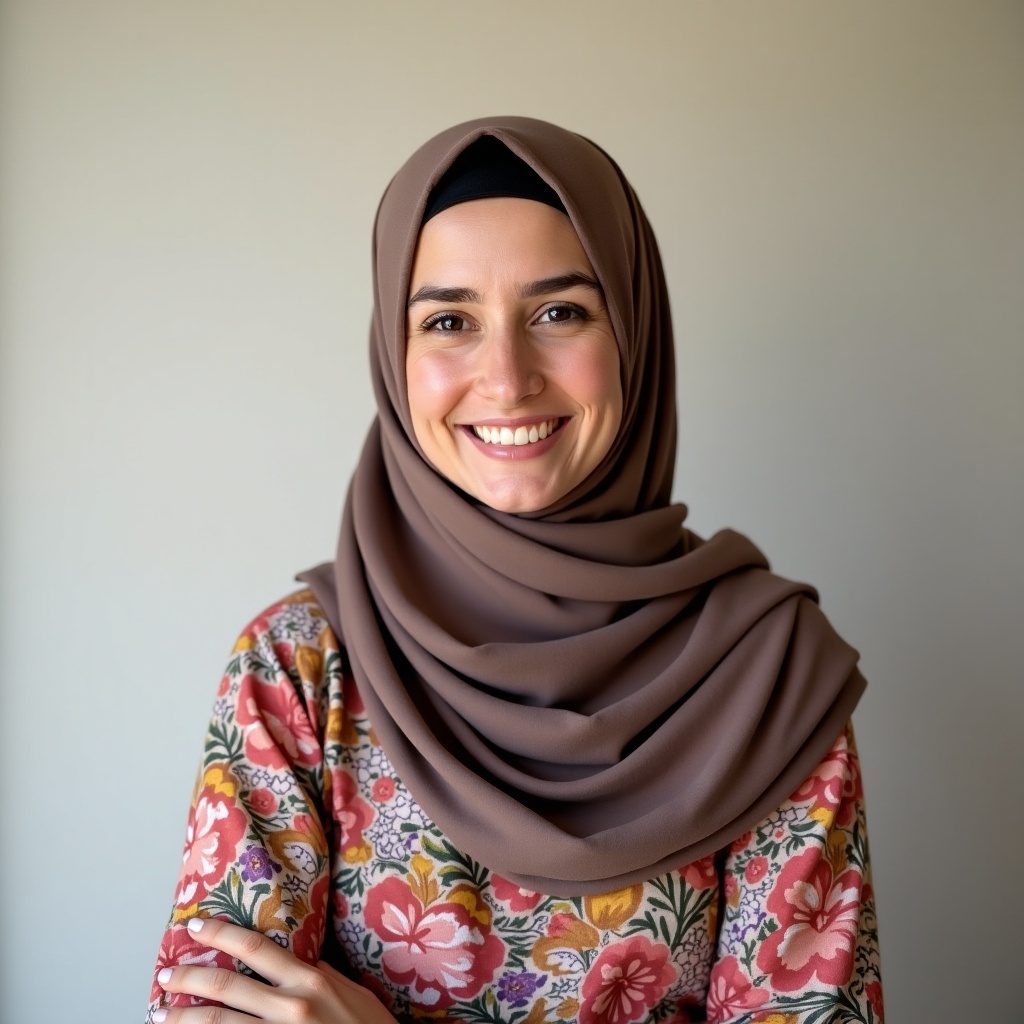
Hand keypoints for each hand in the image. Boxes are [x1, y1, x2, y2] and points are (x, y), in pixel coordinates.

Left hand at [154, 917, 398, 1023]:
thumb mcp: (351, 992)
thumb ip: (321, 975)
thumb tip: (296, 958)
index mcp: (310, 980)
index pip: (255, 947)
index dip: (220, 935)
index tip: (195, 927)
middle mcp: (291, 1007)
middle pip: (226, 987)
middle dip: (189, 979)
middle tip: (166, 974)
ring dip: (184, 1018)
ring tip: (159, 1013)